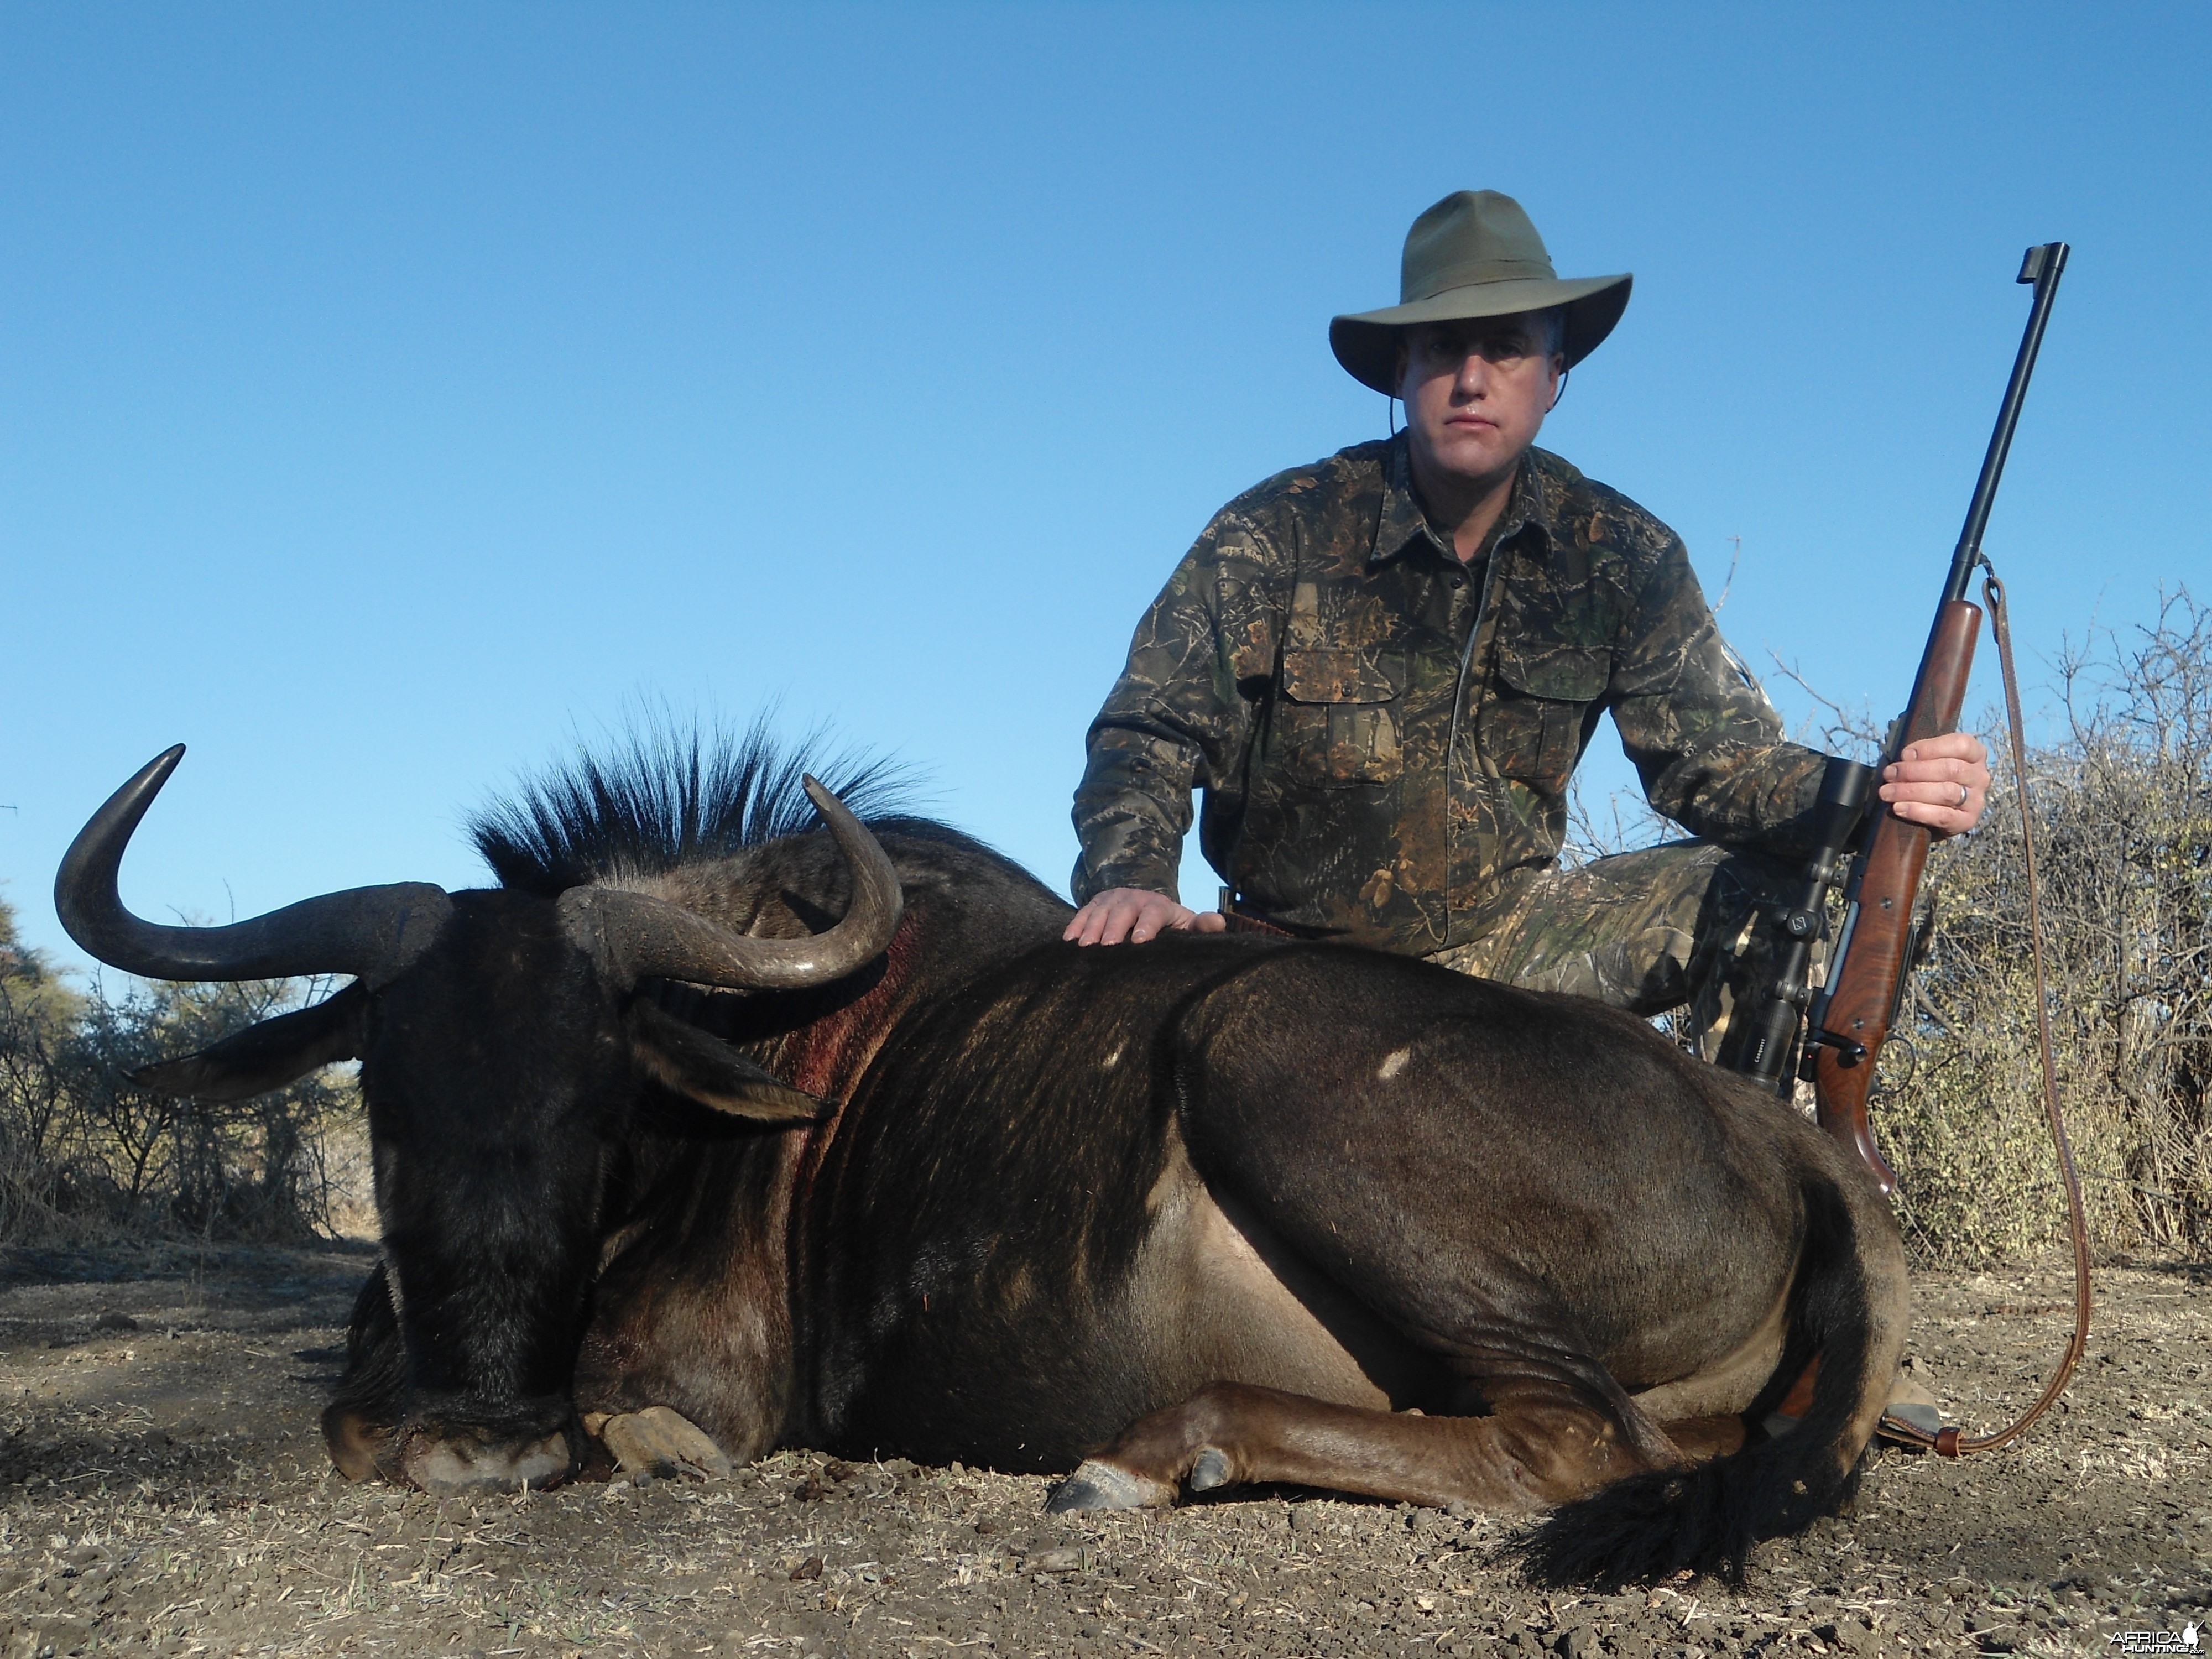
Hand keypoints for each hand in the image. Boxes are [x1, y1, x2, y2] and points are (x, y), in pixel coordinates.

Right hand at [1063, 887, 1227, 945]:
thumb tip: (1218, 922)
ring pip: (1100, 910)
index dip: (1147, 924)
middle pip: (1123, 909)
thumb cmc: (1169, 925)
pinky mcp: (1095, 904)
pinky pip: (1083, 913)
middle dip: (1114, 927)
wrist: (1145, 906)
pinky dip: (1075, 925)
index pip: (1153, 911)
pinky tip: (1069, 942)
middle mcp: (1134, 897)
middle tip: (1107, 946)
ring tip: (1084, 947)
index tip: (1139, 941)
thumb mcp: (1186, 924)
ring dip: (1091, 928)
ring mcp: (1112, 899)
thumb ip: (1201, 926)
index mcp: (1159, 904)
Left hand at [1880, 731, 1990, 837]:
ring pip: (1947, 792)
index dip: (1931, 748)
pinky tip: (1899, 808)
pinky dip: (1918, 811)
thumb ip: (1921, 755)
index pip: (1961, 745)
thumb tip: (1906, 757)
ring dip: (1911, 791)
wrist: (1936, 813)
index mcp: (1975, 754)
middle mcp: (1980, 776)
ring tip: (1887, 792)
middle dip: (1913, 771)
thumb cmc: (1930, 778)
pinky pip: (1943, 816)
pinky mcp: (1967, 820)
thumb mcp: (1929, 760)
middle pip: (1950, 769)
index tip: (1905, 755)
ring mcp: (1977, 799)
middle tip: (1889, 775)